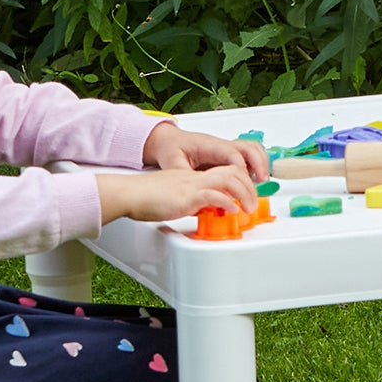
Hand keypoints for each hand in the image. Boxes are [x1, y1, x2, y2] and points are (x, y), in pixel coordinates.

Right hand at [96, 164, 258, 225]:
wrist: (128, 193)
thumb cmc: (144, 197)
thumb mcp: (174, 197)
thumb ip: (190, 201)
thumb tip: (203, 210)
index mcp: (192, 176)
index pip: (224, 171)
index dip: (240, 181)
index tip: (247, 195)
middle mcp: (195, 177)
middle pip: (233, 171)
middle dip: (249, 187)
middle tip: (253, 202)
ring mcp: (192, 185)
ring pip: (229, 179)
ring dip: (244, 194)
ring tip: (247, 208)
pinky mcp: (187, 196)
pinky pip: (214, 195)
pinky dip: (227, 202)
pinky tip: (231, 210)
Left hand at [143, 120, 269, 183]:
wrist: (167, 141)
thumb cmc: (170, 148)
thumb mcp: (172, 163)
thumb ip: (185, 176)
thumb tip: (197, 189)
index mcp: (208, 145)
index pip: (231, 154)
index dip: (240, 168)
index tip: (245, 182)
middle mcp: (220, 145)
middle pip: (248, 147)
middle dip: (259, 163)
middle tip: (263, 181)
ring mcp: (225, 149)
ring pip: (252, 149)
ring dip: (261, 163)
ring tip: (263, 181)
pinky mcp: (227, 156)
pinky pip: (248, 156)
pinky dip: (257, 165)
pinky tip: (256, 180)